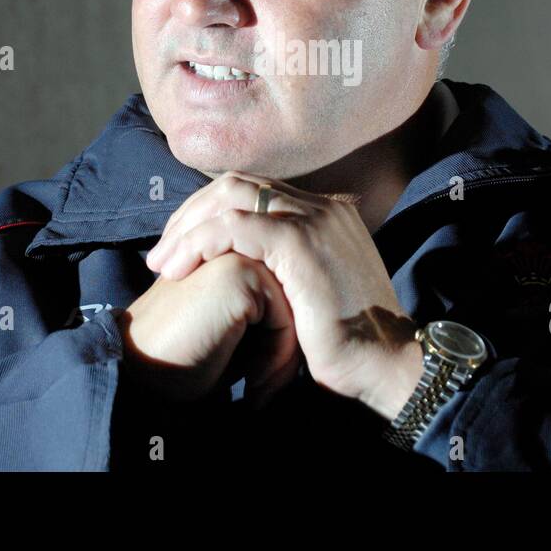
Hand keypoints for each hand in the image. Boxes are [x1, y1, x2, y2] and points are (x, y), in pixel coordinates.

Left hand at [144, 171, 426, 419]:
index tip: (180, 248)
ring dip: (187, 228)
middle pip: (237, 184)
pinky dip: (200, 241)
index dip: (209, 213)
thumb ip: (286, 269)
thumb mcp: (314, 293)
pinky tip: (180, 268)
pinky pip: (234, 225)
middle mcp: (324, 206)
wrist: (388, 366)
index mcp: (328, 213)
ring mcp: (315, 219)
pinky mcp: (301, 243)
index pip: (255, 189)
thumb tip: (245, 270)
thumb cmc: (348, 345)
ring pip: (230, 197)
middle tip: (162, 254)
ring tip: (162, 263)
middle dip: (191, 215)